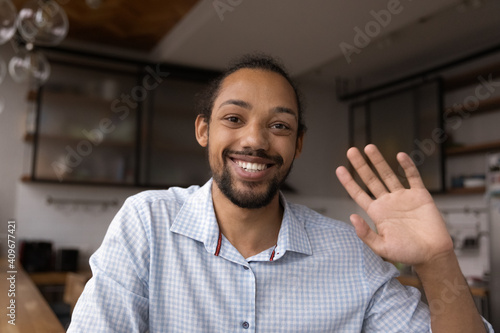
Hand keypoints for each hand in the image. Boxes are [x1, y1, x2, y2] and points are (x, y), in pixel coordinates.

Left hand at [335, 144, 452, 266]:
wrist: (432, 254)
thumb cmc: (407, 253)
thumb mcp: (382, 247)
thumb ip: (366, 234)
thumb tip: (352, 217)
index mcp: (377, 213)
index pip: (359, 194)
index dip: (349, 182)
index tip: (339, 169)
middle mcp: (388, 202)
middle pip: (371, 179)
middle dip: (361, 165)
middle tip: (351, 151)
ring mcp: (403, 197)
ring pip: (388, 175)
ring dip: (379, 161)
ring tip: (369, 148)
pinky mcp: (420, 195)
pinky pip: (412, 177)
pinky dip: (407, 166)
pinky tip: (399, 156)